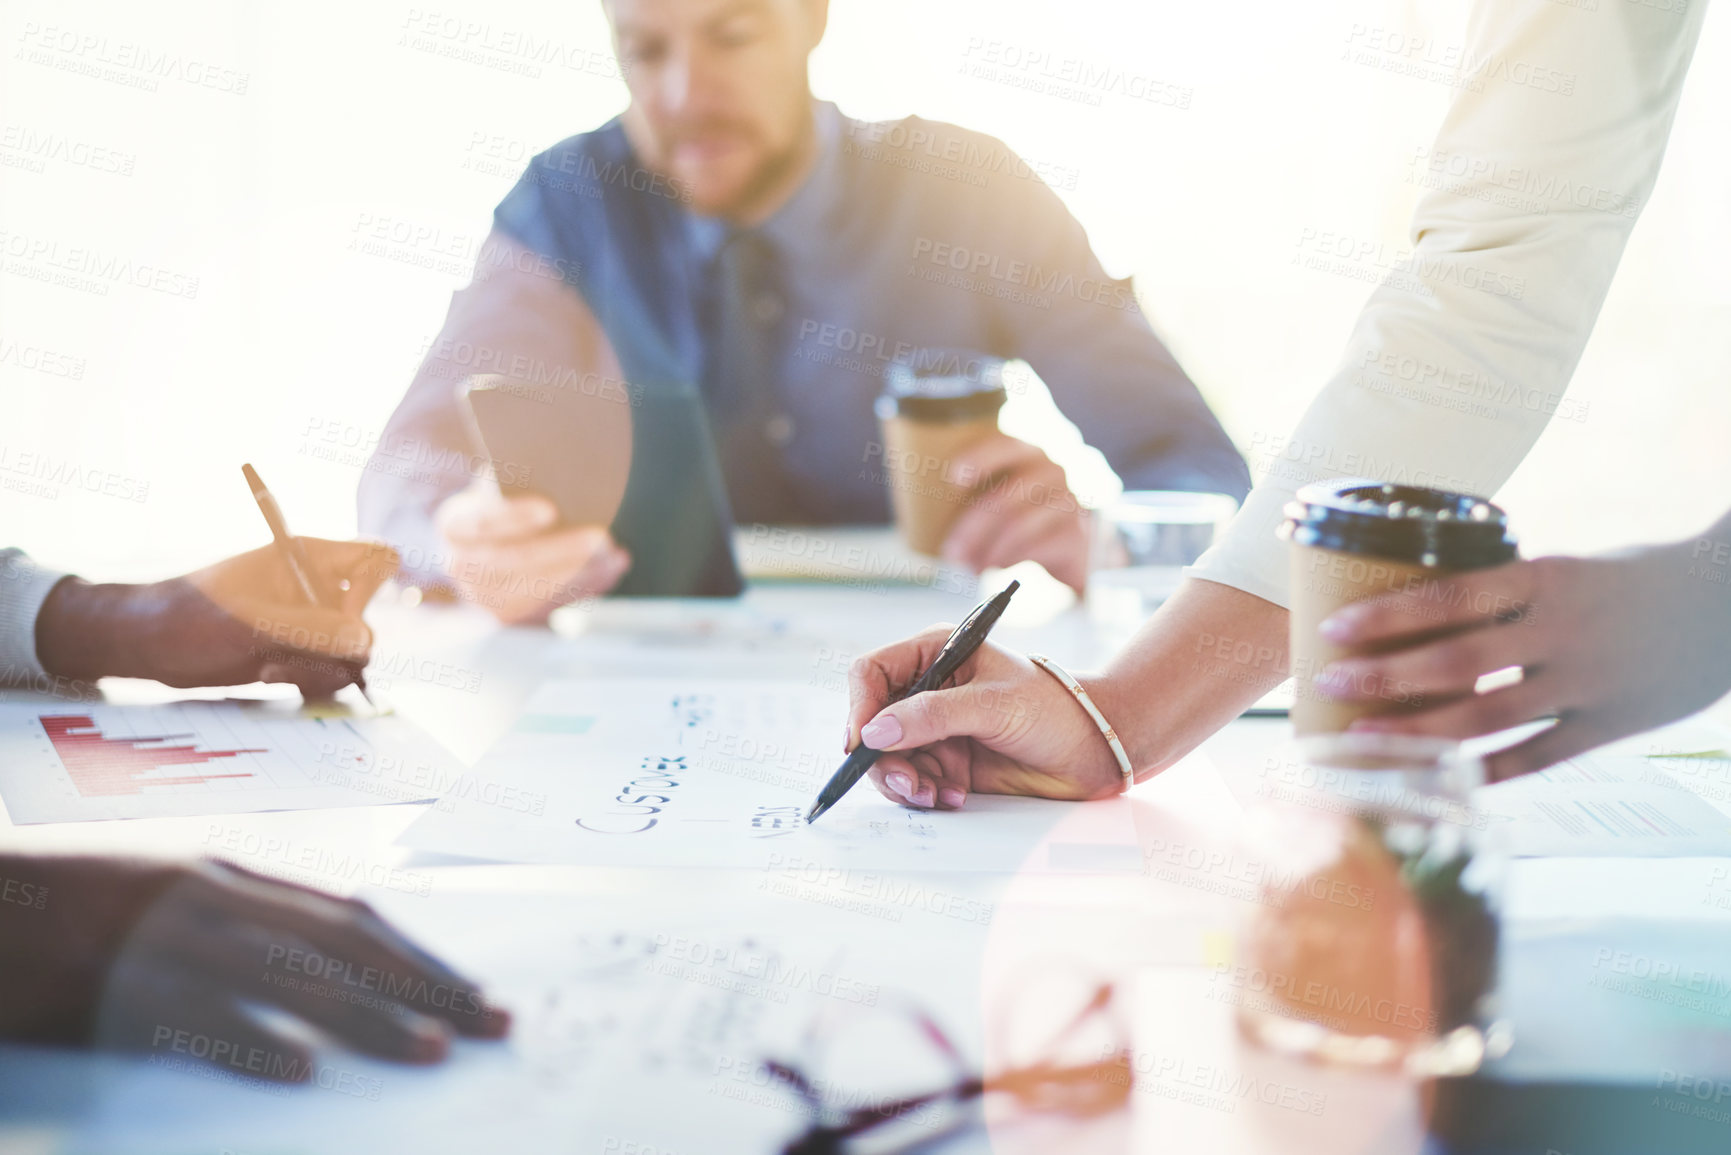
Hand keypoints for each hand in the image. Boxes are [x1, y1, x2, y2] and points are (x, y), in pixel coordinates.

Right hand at [0, 854, 507, 1079]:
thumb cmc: (67, 908)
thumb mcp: (167, 897)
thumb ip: (240, 918)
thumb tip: (321, 965)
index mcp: (229, 878)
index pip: (351, 916)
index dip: (419, 955)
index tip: (473, 991)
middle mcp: (215, 898)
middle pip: (345, 941)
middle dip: (428, 982)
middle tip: (493, 1022)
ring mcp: (167, 939)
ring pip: (289, 977)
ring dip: (368, 1016)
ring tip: (431, 1051)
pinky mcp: (114, 987)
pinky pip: (192, 1016)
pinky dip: (249, 1041)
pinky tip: (299, 1073)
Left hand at [36, 539, 397, 695]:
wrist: (147, 644)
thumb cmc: (189, 618)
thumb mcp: (253, 624)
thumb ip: (314, 631)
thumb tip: (366, 643)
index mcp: (308, 559)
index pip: (375, 561)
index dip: (369, 593)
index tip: (338, 620)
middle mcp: (316, 588)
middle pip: (367, 617)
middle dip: (340, 648)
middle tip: (295, 656)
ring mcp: (308, 622)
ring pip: (352, 653)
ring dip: (322, 671)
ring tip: (275, 671)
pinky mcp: (298, 652)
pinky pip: (332, 672)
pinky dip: (312, 682)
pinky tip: (273, 677)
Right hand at [436, 486, 629, 624]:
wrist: (479, 543)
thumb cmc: (500, 503)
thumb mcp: (498, 486)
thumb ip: (517, 481)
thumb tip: (562, 473)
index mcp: (453, 526)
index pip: (482, 522)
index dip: (516, 516)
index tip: (551, 508)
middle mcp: (460, 566)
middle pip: (515, 560)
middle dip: (562, 549)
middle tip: (601, 536)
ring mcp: (482, 596)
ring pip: (536, 587)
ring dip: (581, 572)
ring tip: (614, 554)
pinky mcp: (507, 615)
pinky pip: (550, 604)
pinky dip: (585, 587)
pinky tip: (611, 569)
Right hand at [844, 625, 1122, 807]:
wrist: (1094, 751)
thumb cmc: (1054, 708)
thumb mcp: (993, 704)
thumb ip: (933, 715)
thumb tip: (875, 732)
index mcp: (934, 654)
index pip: (872, 673)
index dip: (860, 707)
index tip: (862, 743)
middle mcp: (928, 690)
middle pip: (873, 724)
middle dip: (883, 758)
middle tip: (907, 783)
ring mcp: (936, 729)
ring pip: (888, 759)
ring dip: (904, 782)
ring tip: (934, 794)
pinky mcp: (947, 763)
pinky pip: (913, 782)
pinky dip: (925, 794)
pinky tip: (954, 797)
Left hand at [939, 436, 1087, 593]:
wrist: (1082, 543)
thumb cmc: (1032, 513)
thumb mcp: (1011, 490)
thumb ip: (981, 486)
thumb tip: (925, 507)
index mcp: (1033, 449)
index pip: (1007, 443)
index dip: (980, 458)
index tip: (954, 477)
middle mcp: (1056, 469)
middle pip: (1005, 497)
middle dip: (971, 529)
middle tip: (951, 552)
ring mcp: (1072, 500)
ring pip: (1018, 526)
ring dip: (987, 551)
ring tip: (970, 566)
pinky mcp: (1080, 533)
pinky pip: (1037, 548)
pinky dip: (1010, 560)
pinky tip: (997, 567)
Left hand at [1314, 543, 1730, 779]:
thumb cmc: (1636, 576)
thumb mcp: (1570, 565)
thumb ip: (1507, 592)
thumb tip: (1420, 607)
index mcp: (1547, 578)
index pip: (1449, 595)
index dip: (1387, 616)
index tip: (1334, 629)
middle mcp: (1563, 631)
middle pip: (1457, 662)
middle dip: (1385, 677)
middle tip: (1328, 685)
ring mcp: (1588, 683)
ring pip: (1489, 718)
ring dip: (1418, 733)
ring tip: (1364, 739)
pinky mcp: (1612, 725)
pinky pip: (1537, 757)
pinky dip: (1486, 771)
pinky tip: (1438, 781)